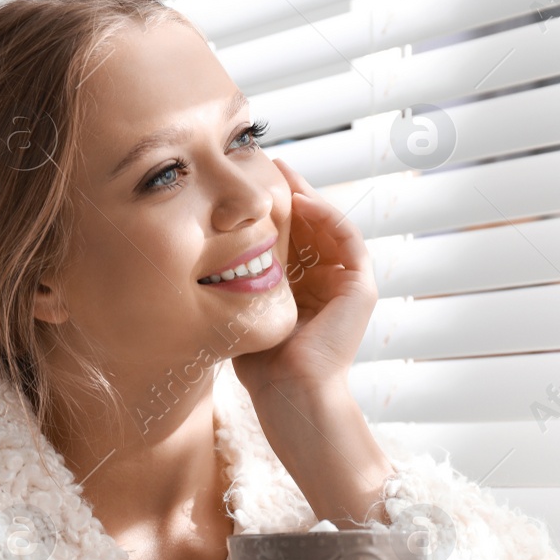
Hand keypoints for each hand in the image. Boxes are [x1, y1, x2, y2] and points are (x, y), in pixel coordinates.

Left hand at [231, 157, 377, 401]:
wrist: (290, 395)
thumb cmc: (261, 366)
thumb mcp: (243, 312)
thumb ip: (235, 286)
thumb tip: (198, 256)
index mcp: (302, 292)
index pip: (290, 241)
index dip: (271, 212)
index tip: (246, 185)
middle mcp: (327, 286)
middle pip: (310, 228)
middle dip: (289, 196)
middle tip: (267, 164)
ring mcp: (347, 287)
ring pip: (328, 228)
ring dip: (308, 196)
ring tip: (284, 172)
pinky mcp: (362, 289)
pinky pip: (347, 240)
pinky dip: (328, 216)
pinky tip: (304, 200)